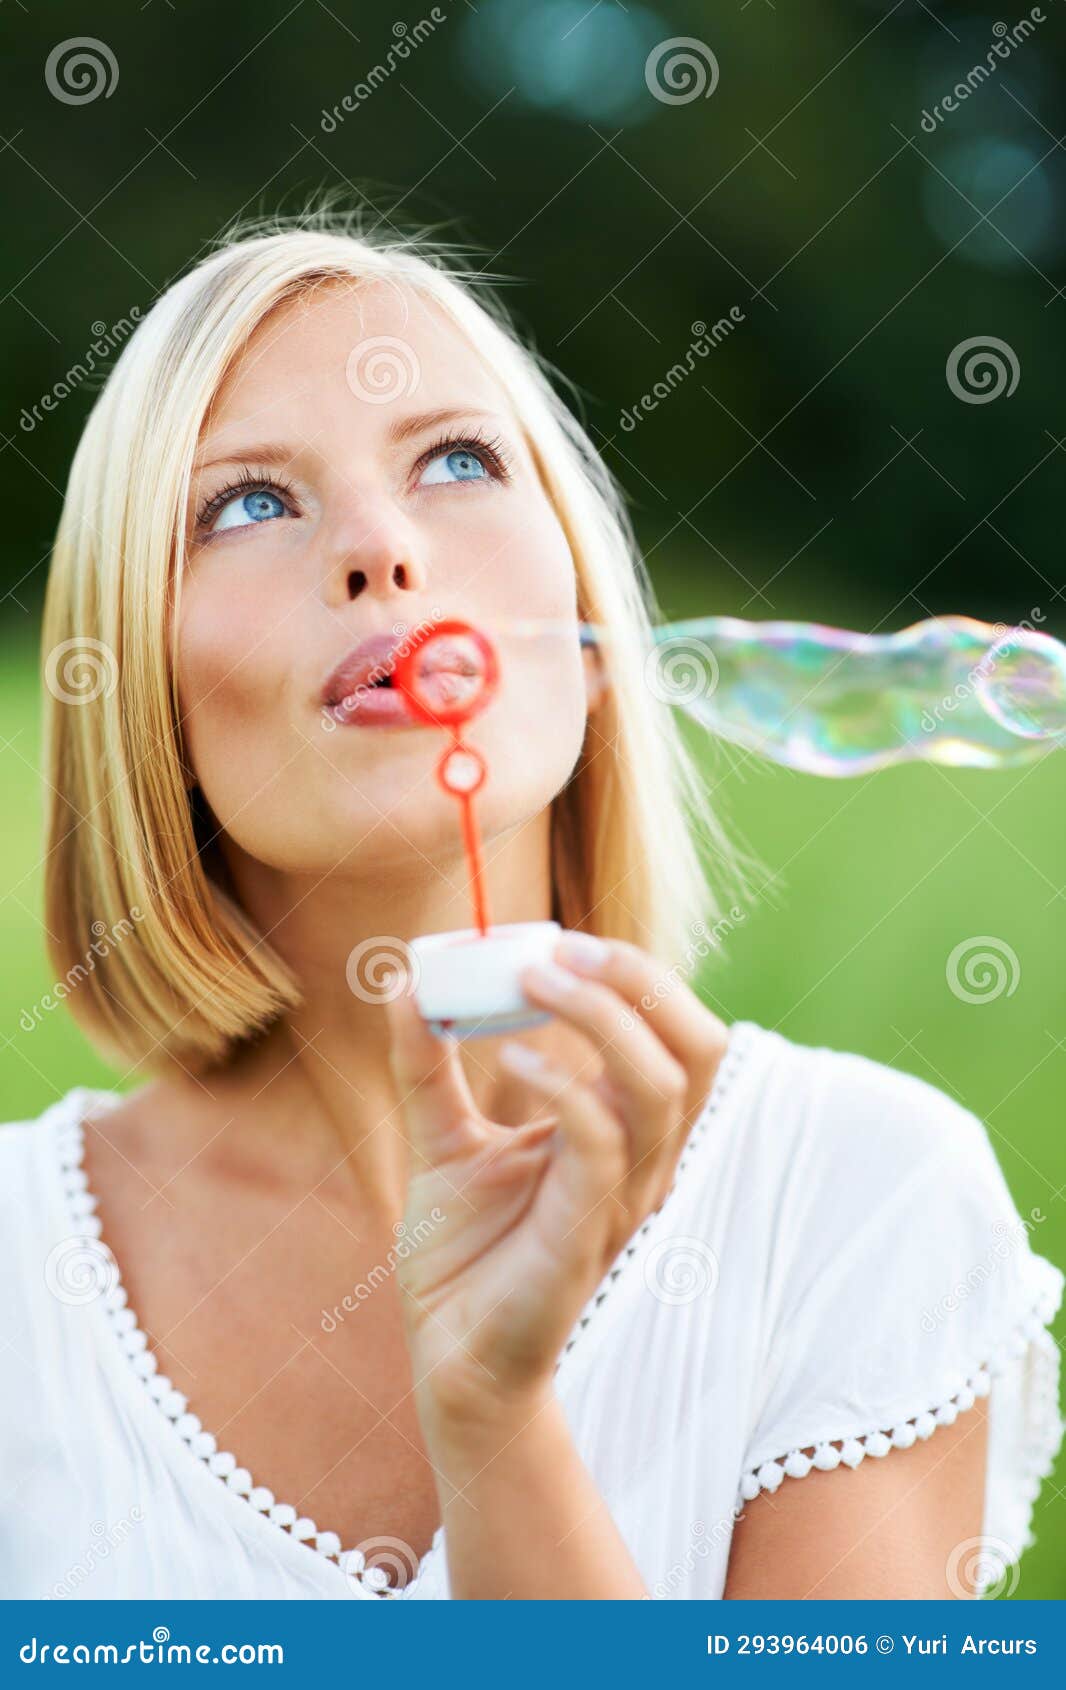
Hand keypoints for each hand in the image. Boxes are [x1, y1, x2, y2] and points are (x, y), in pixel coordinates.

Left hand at [383, 933, 728, 1428]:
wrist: (448, 1351)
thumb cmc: (462, 1251)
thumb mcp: (440, 1134)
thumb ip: (427, 1062)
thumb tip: (405, 979)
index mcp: (625, 1128)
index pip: (676, 1032)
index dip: (634, 975)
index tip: (558, 940)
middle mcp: (644, 1158)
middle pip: (698, 1048)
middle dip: (640, 982)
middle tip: (563, 949)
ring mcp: (624, 1196)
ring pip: (660, 1085)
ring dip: (600, 1017)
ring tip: (532, 982)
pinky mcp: (586, 1231)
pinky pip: (603, 1143)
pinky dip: (564, 1085)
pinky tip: (513, 1056)